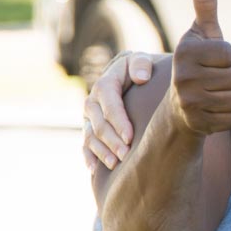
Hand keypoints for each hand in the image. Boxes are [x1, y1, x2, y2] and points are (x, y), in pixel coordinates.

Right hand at [83, 52, 153, 170]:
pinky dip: (90, 157)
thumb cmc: (144, 70)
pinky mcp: (91, 128)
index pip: (108, 102)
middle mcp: (94, 100)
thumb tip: (141, 77)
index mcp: (106, 82)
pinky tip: (95, 170)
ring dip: (101, 151)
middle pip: (98, 122)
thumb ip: (142, 64)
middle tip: (126, 156)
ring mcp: (90, 116)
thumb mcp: (144, 61)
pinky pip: (86, 144)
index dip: (118, 120)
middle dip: (111, 140)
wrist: (137, 76)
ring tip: (115, 165)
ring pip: (90, 135)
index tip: (130, 137)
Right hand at [166, 0, 230, 137]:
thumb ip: (204, 6)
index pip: (230, 54)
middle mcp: (182, 76)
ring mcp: (189, 102)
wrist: (180, 105)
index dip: (229, 57)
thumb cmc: (197, 63)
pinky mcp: (197, 123)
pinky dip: (228, 115)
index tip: (213, 60)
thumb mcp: (201, 34)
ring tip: (213, 93)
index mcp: (185, 51)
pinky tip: (212, 110)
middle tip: (213, 79)